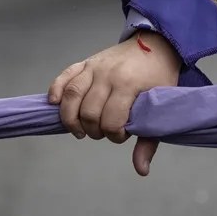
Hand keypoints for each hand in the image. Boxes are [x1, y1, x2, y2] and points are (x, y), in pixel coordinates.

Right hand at [48, 31, 180, 176]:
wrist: (156, 44)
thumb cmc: (160, 77)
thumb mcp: (161, 107)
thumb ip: (149, 139)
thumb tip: (141, 170)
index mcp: (128, 85)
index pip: (111, 120)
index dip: (114, 135)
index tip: (121, 135)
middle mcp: (107, 75)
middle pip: (89, 111)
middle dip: (93, 130)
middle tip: (102, 133)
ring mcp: (94, 67)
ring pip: (72, 95)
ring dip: (70, 118)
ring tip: (79, 130)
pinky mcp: (86, 62)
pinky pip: (64, 76)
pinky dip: (56, 90)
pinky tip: (55, 105)